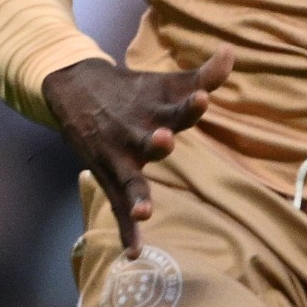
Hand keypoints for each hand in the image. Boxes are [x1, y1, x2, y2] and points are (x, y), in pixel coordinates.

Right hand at [44, 52, 232, 256]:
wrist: (75, 90)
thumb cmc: (135, 90)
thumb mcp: (167, 82)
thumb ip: (204, 74)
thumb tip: (231, 52)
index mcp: (154, 110)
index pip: (177, 107)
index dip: (190, 104)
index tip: (202, 97)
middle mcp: (134, 134)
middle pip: (149, 141)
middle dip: (157, 142)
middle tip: (165, 140)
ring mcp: (118, 159)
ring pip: (129, 180)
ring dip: (137, 196)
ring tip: (145, 212)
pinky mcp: (108, 177)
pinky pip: (118, 208)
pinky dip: (127, 232)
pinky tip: (135, 254)